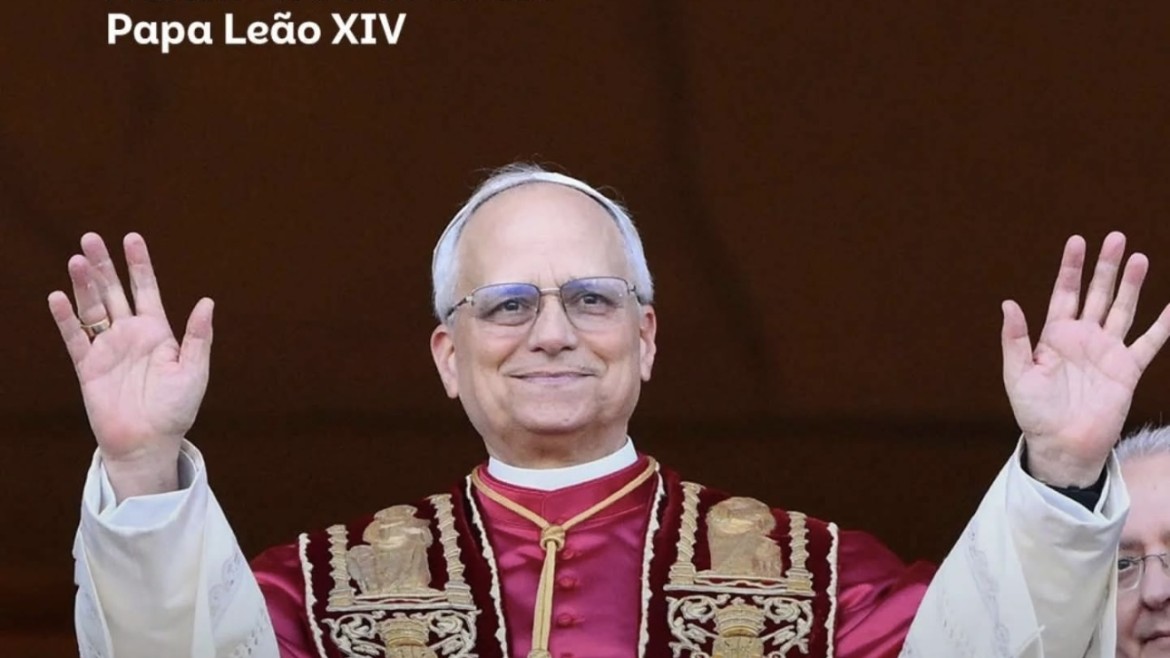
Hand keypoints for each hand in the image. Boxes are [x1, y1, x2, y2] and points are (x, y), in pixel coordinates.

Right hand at [48, 233, 213, 500]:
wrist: (148, 443)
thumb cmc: (176, 410)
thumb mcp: (194, 371)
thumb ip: (198, 336)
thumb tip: (207, 301)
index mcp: (158, 332)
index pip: (146, 289)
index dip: (139, 265)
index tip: (131, 238)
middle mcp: (130, 334)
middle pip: (113, 291)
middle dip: (103, 266)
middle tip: (91, 237)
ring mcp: (108, 349)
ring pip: (92, 308)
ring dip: (84, 285)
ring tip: (77, 259)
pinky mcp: (88, 367)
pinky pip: (75, 338)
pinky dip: (65, 318)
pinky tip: (58, 297)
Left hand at [1002, 231, 1169, 486]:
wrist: (1062, 444)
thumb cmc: (1034, 412)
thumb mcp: (1017, 374)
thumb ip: (1015, 339)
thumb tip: (1008, 303)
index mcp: (1054, 336)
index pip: (1065, 293)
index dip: (1071, 268)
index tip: (1077, 241)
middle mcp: (1083, 338)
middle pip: (1097, 294)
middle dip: (1105, 267)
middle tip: (1116, 237)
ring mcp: (1107, 351)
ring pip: (1122, 309)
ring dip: (1131, 285)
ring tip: (1139, 258)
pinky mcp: (1127, 369)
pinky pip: (1150, 342)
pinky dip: (1163, 325)